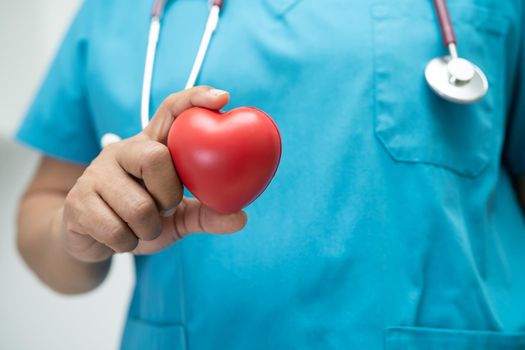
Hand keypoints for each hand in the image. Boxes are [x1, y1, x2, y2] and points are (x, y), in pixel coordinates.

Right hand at [60, 87, 246, 261]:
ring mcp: (95, 173)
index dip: (195, 99)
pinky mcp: (77, 201)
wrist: (91, 242)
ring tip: (140, 227)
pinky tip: (120, 237)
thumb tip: (241, 218)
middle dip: (167, 194)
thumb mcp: (177, 218)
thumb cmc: (139, 220)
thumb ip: (206, 215)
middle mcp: (122, 151)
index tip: (223, 98)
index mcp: (150, 147)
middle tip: (163, 207)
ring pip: (138, 206)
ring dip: (148, 229)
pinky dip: (127, 244)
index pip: (171, 110)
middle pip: (155, 157)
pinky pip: (116, 231)